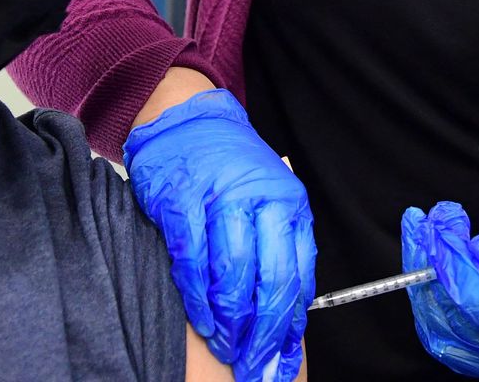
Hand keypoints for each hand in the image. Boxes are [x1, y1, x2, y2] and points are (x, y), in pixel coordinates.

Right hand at [122, 89, 316, 381]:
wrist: (188, 120)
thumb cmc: (231, 168)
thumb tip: (289, 315)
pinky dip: (197, 298)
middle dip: (263, 331)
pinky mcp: (181, 203)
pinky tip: (203, 321)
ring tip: (229, 346)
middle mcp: (259, 199)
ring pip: (232, 275)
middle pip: (269, 280)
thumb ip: (281, 247)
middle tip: (255, 362)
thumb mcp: (271, 198)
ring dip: (231, 321)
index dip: (291, 322)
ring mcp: (218, 200)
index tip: (284, 356)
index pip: (298, 272)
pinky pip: (193, 262)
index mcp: (289, 202)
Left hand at [401, 201, 478, 381]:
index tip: (442, 227)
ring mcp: (468, 355)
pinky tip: (418, 237)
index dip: (456, 265)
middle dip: (435, 255)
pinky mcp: (449, 344)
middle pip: (449, 306)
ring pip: (429, 306)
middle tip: (436, 215)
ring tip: (419, 220)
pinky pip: (425, 305)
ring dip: (419, 258)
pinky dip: (418, 269)